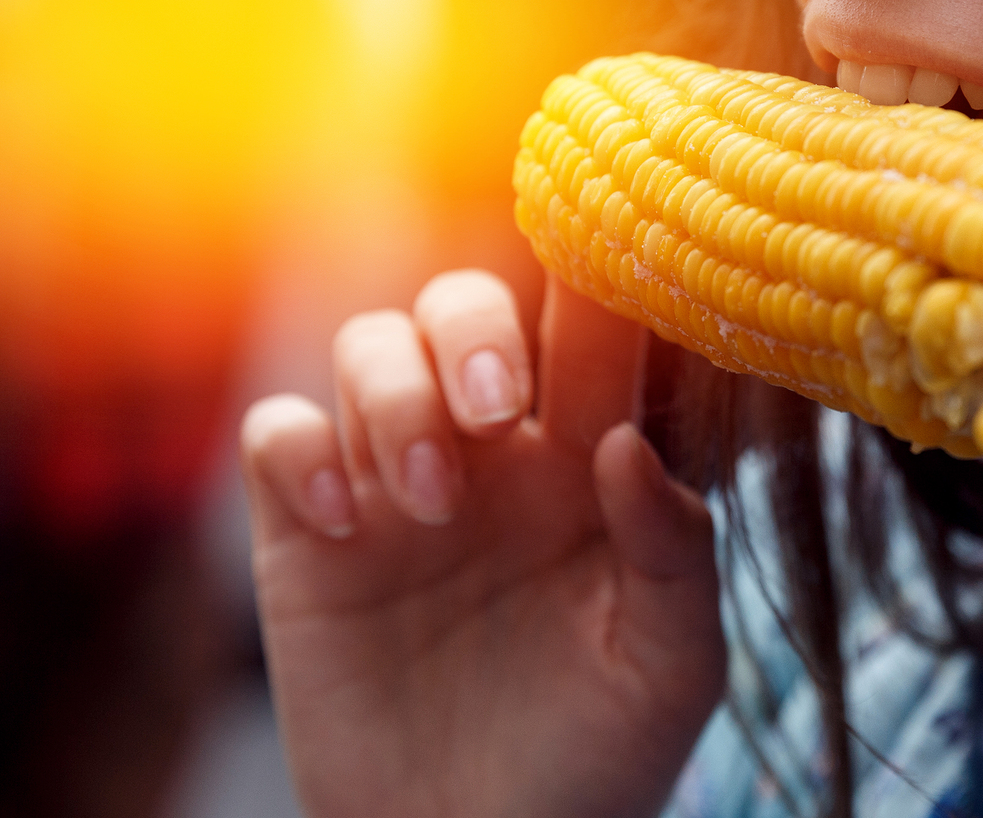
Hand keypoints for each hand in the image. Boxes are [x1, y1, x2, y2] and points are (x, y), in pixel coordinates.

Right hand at [240, 269, 722, 817]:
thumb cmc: (596, 762)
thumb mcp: (671, 671)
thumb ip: (675, 555)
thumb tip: (626, 444)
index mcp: (591, 467)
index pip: (594, 339)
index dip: (595, 279)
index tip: (601, 249)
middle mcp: (494, 456)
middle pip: (464, 307)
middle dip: (472, 328)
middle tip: (493, 404)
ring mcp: (397, 486)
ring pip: (370, 348)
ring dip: (394, 398)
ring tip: (430, 503)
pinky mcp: (311, 537)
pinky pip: (279, 435)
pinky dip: (301, 452)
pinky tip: (345, 525)